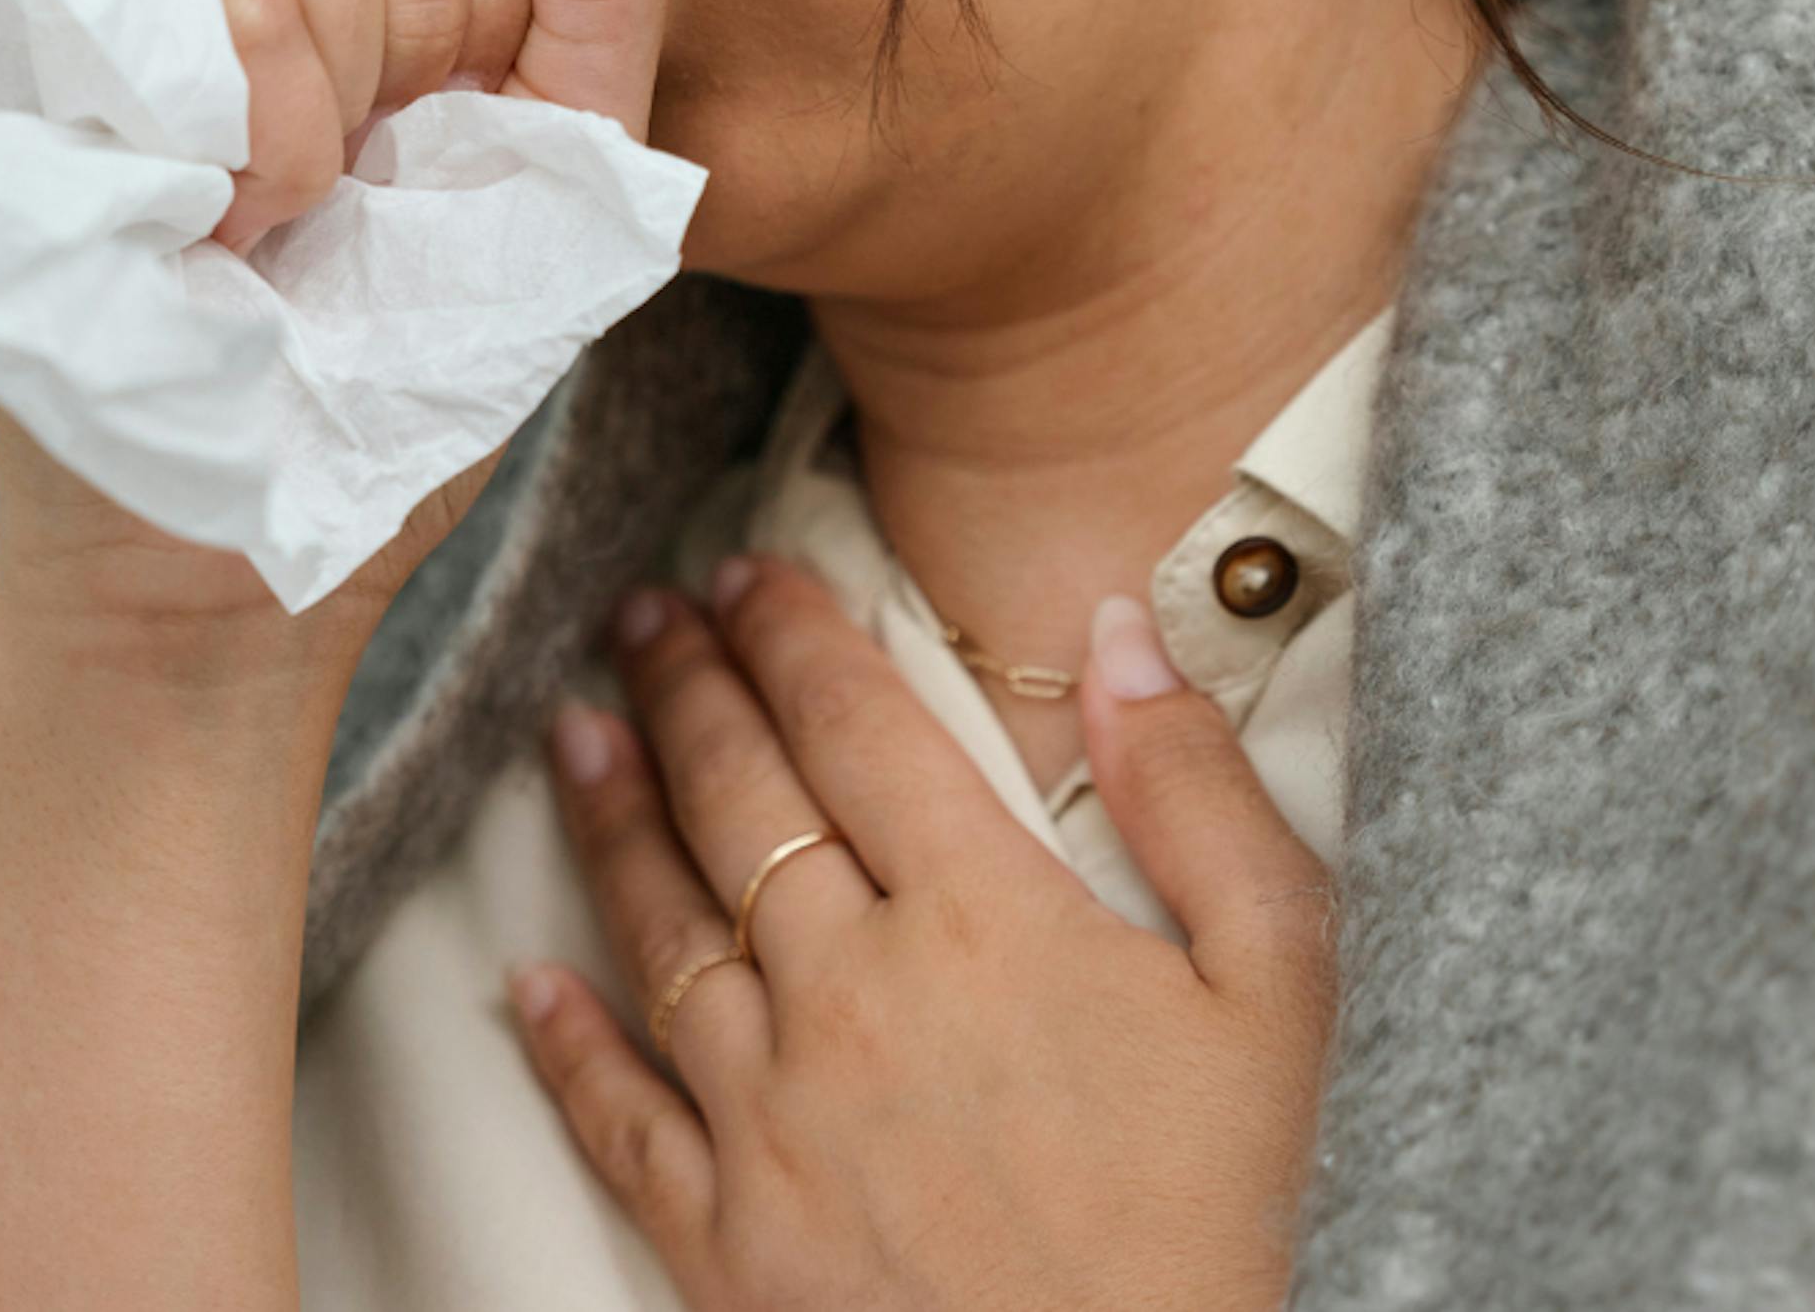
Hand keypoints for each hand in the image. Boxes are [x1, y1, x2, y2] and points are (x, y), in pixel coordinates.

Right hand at [0, 0, 680, 668]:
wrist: (236, 560)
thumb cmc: (396, 372)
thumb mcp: (561, 159)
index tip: (450, 109)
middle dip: (435, 5)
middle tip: (372, 157)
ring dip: (350, 77)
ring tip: (297, 196)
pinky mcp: (37, 53)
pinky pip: (222, 2)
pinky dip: (275, 141)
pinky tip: (236, 226)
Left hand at [511, 557, 1335, 1311]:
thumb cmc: (1250, 1217)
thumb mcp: (1287, 987)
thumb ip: (1197, 797)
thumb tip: (1115, 630)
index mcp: (987, 917)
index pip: (857, 725)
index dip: (792, 633)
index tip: (746, 570)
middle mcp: (855, 997)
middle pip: (739, 801)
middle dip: (683, 688)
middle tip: (641, 616)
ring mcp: (778, 1125)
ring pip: (662, 932)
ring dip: (610, 818)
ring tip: (574, 734)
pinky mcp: (734, 1249)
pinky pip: (620, 1123)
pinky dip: (564, 1045)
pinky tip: (528, 984)